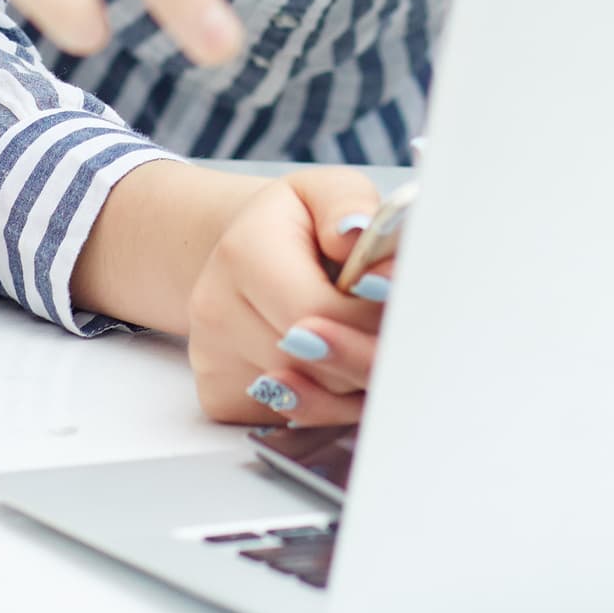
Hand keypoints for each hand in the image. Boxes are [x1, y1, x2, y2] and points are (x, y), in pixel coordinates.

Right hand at [189, 171, 384, 427]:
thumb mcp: (326, 191)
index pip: (319, 312)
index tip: (401, 303)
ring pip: (311, 400)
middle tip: (399, 333)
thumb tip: (357, 235)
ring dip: (354, 382)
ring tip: (367, 343)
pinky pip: (292, 421)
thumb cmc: (296, 224)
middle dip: (370, 353)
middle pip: (317, 365)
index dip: (372, 317)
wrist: (239, 254)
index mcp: (242, 252)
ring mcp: (211, 361)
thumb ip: (349, 206)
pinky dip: (327, 403)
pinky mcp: (219, 397)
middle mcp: (215, 311)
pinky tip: (335, 367)